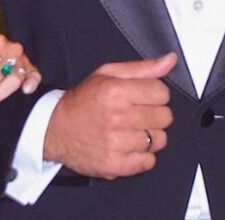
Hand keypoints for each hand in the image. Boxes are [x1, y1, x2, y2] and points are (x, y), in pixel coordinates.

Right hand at [43, 53, 176, 179]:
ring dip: (149, 135)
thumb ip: (141, 68)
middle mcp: (117, 117)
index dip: (154, 93)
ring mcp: (117, 144)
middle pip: (165, 117)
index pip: (162, 92)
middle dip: (154, 114)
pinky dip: (142, 155)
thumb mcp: (106, 74)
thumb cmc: (82, 101)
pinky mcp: (117, 165)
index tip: (143, 96)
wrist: (54, 130)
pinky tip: (127, 145)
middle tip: (136, 113)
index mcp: (115, 91)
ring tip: (131, 130)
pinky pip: (149, 161)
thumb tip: (170, 60)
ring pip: (159, 140)